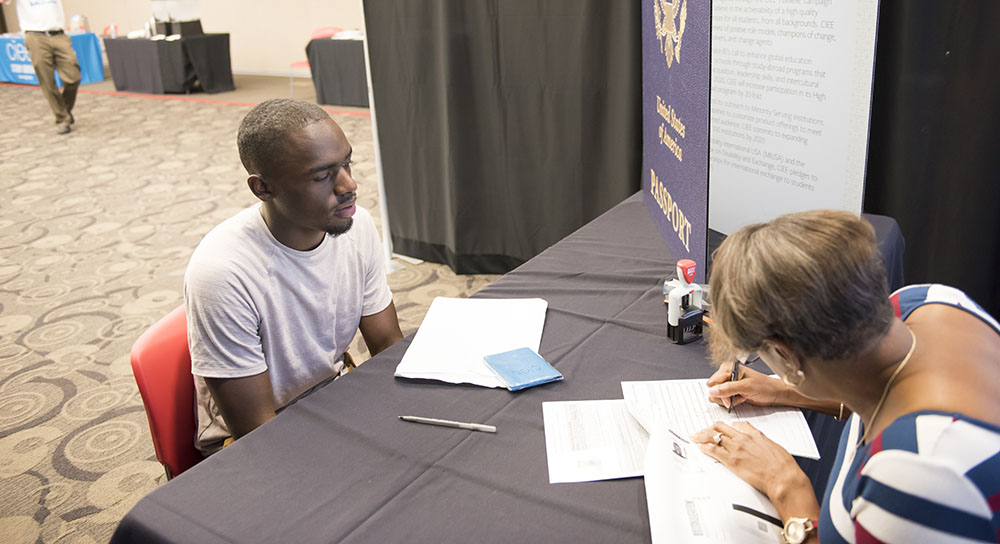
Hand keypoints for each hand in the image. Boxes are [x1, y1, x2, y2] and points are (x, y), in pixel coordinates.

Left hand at [692, 422, 816, 517]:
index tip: (719, 429)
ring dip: (702, 436)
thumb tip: (754, 435)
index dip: (724, 426)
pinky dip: (704, 447)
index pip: (734, 425)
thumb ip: (760, 439)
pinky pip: (714, 451)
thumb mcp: (772, 445)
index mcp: (754, 434)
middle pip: (720, 427)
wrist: (783, 477)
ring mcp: (737, 449)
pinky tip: (700, 447)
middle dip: (708, 428)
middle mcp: (743, 438)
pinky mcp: (732, 461)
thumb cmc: (782, 465)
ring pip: (714, 436)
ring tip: (695, 438)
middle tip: (701, 432)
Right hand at [705, 362, 787, 409]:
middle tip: (738, 396)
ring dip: (729, 400)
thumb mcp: (747, 387)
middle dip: (725, 397)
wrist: (774, 394)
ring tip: (741, 396)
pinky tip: (741, 398)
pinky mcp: (731, 391)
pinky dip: (732, 402)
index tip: (730, 397)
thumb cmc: (765, 387)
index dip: (720, 392)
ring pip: (716, 396)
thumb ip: (728, 388)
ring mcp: (728, 384)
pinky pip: (723, 400)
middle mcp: (726, 374)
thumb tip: (712, 391)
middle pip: (713, 390)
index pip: (713, 382)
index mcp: (729, 368)